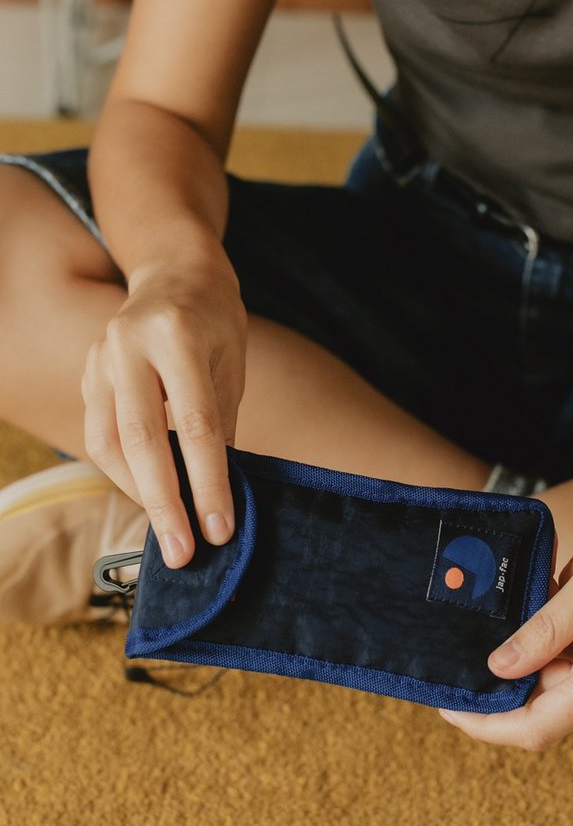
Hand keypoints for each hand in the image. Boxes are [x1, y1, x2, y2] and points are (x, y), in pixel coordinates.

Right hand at [81, 251, 247, 567]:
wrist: (176, 273)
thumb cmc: (216, 324)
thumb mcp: (232, 365)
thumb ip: (221, 425)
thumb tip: (217, 497)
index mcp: (178, 335)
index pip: (194, 423)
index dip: (208, 483)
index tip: (221, 529)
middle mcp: (130, 344)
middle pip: (140, 438)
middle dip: (163, 503)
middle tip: (182, 553)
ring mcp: (100, 357)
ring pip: (109, 442)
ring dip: (139, 494)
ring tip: (169, 532)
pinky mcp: (87, 373)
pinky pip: (100, 435)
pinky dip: (125, 472)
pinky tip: (151, 496)